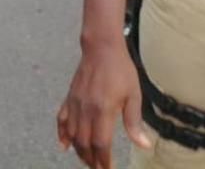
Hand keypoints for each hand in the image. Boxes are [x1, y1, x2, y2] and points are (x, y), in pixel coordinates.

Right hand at [57, 39, 150, 167]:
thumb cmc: (120, 70)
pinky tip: (63, 145)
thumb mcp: (133, 95)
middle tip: (99, 168)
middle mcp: (85, 109)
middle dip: (91, 159)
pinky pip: (61, 119)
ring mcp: (74, 103)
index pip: (100, 143)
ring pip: (72, 134)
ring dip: (78, 150)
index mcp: (102, 109)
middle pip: (84, 142)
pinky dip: (61, 133)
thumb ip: (134, 122)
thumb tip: (143, 145)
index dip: (103, 160)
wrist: (101, 48)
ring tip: (87, 160)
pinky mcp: (69, 97)